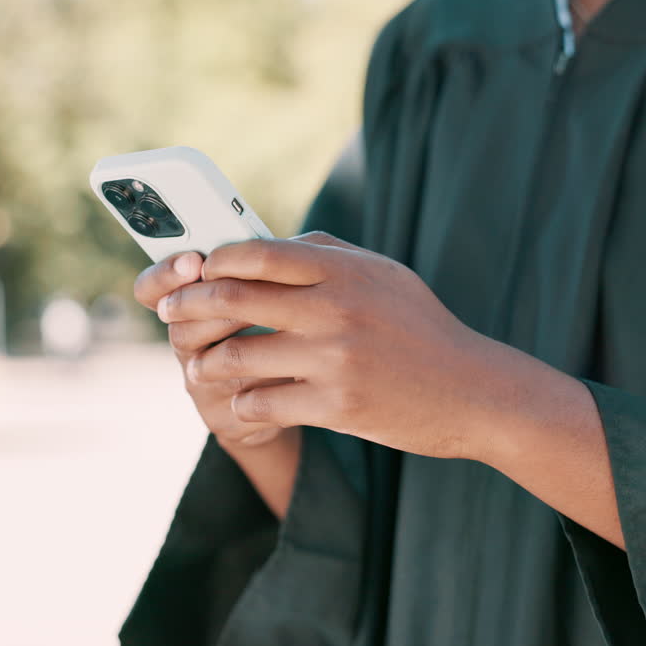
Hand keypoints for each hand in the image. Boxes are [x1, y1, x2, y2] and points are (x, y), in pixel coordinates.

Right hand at [134, 252, 295, 448]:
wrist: (298, 393)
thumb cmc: (284, 326)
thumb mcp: (273, 289)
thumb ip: (259, 268)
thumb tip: (266, 241)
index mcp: (189, 306)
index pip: (151, 289)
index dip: (164, 275)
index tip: (192, 260)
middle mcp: (188, 345)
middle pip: (177, 323)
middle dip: (209, 303)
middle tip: (237, 289)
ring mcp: (202, 385)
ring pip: (205, 363)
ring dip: (237, 340)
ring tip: (275, 324)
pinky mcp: (224, 419)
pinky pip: (239, 401)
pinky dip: (270, 380)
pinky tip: (296, 367)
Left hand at [156, 232, 576, 461]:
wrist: (473, 391)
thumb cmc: (423, 329)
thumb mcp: (384, 275)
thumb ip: (329, 252)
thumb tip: (273, 241)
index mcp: (343, 270)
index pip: (255, 253)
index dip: (211, 261)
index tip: (192, 271)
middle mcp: (335, 307)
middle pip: (231, 297)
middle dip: (188, 305)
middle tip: (171, 314)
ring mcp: (333, 358)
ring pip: (236, 355)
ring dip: (206, 362)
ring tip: (199, 366)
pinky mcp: (335, 404)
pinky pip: (260, 403)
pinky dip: (242, 404)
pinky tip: (245, 402)